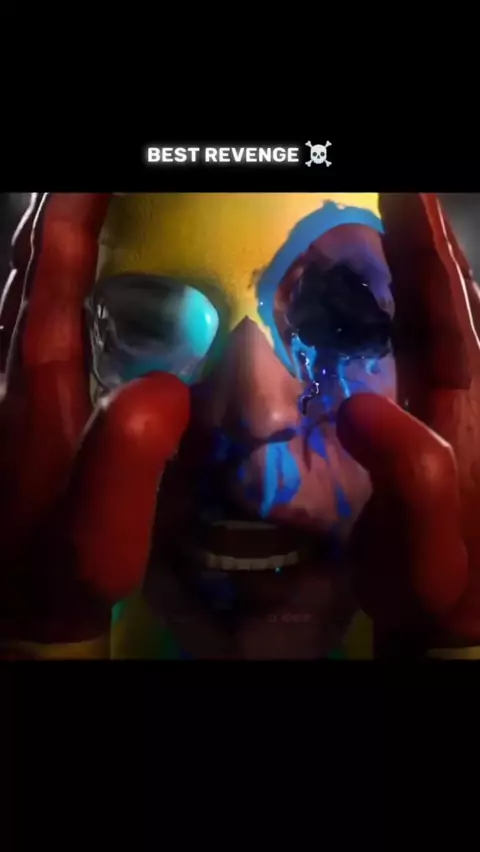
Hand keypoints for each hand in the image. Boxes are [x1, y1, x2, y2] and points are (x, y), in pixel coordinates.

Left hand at [0, 194, 189, 655]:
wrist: (24, 606)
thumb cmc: (62, 569)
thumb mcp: (98, 533)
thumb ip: (128, 461)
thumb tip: (169, 387)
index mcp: (38, 385)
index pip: (55, 277)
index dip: (78, 215)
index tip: (104, 175)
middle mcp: (22, 372)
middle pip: (37, 270)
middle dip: (72, 217)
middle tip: (114, 190)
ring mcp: (24, 387)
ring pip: (38, 292)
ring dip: (67, 245)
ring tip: (112, 218)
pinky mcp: (35, 406)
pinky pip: (51, 324)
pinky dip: (72, 288)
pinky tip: (107, 292)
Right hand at [337, 194, 479, 654]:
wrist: (438, 617)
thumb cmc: (435, 583)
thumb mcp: (427, 549)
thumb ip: (411, 481)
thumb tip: (359, 406)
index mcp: (463, 412)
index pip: (448, 317)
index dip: (429, 255)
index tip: (407, 195)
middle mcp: (446, 399)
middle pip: (431, 307)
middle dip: (406, 249)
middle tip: (371, 199)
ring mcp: (418, 410)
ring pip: (404, 329)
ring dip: (382, 280)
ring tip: (343, 236)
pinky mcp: (391, 428)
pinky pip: (375, 361)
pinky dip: (356, 329)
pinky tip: (326, 311)